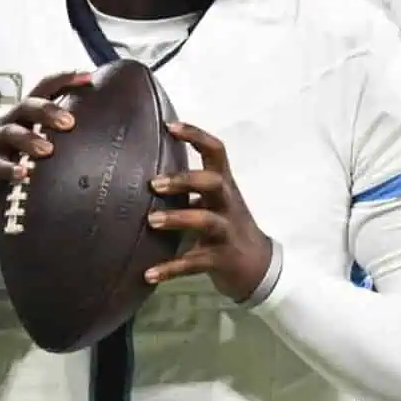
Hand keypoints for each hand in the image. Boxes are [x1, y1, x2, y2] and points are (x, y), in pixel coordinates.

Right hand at [0, 70, 92, 242]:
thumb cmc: (17, 169)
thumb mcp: (38, 152)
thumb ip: (61, 140)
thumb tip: (105, 136)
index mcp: (24, 117)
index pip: (43, 89)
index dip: (64, 80)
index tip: (88, 77)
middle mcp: (8, 125)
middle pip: (26, 106)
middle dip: (47, 110)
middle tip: (69, 122)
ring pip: (10, 133)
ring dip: (29, 139)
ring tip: (48, 150)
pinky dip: (10, 169)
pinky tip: (24, 173)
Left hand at [144, 122, 274, 301]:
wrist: (259, 268)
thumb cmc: (226, 228)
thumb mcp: (212, 203)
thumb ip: (187, 189)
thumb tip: (141, 175)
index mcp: (223, 187)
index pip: (215, 152)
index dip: (196, 136)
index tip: (170, 126)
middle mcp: (226, 205)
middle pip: (213, 182)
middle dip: (185, 180)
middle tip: (154, 184)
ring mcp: (225, 232)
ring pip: (206, 220)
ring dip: (177, 219)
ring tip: (151, 221)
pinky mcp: (220, 259)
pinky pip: (194, 263)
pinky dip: (171, 268)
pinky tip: (149, 274)